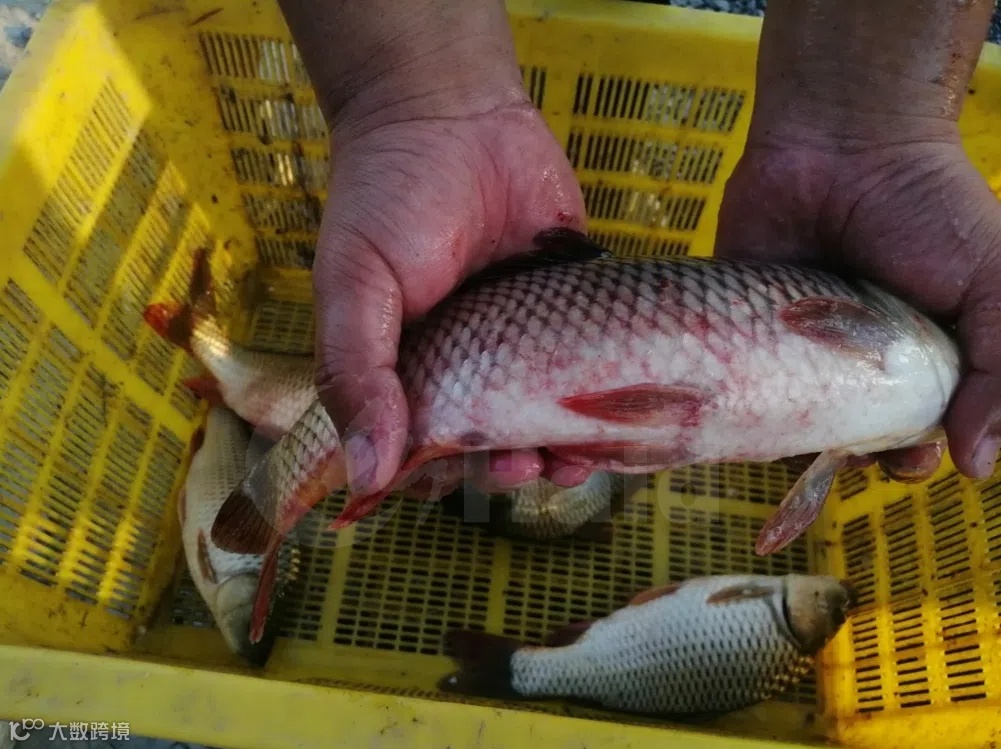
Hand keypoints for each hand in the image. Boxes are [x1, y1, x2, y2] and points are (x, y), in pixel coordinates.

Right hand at [312, 100, 589, 497]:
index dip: (444, 473)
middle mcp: (465, 362)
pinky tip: (614, 420)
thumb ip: (356, 376)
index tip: (469, 476)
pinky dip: (602, 398)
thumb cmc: (388, 200)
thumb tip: (366, 479)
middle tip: (526, 465)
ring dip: (559, 446)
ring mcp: (523, 339)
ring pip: (545, 414)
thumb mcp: (354, 287)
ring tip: (572, 460)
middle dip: (508, 465)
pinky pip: (590, 366)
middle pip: (491, 438)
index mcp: (406, 367)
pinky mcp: (571, 309)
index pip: (422, 445)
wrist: (454, 113)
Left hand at [715, 135, 1000, 480]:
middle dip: (855, 454)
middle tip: (855, 451)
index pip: (915, 426)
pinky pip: (733, 381)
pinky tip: (742, 421)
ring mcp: (794, 344)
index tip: (908, 458)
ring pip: (790, 415)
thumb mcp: (993, 282)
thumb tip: (978, 464)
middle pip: (850, 431)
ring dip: (795, 440)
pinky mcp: (742, 326)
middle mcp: (855, 357)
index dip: (913, 453)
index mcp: (918, 354)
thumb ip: (1000, 367)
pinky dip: (736, 406)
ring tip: (801, 441)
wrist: (840, 140)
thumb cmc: (927, 207)